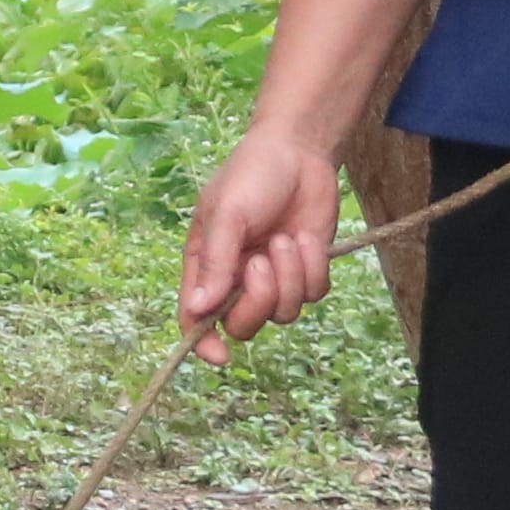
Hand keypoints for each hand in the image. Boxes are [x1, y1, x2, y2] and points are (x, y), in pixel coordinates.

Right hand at [181, 130, 341, 361]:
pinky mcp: (307, 271)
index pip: (196, 317)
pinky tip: (305, 237)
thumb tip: (197, 310)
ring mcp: (274, 277)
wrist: (300, 151)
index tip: (220, 358)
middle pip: (244, 325)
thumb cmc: (252, 175)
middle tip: (263, 262)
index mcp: (206, 265)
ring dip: (290, 277)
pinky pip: (313, 295)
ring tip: (287, 238)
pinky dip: (313, 268)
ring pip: (284, 314)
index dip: (204, 343)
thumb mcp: (227, 213)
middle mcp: (238, 278)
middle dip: (259, 301)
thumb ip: (214, 263)